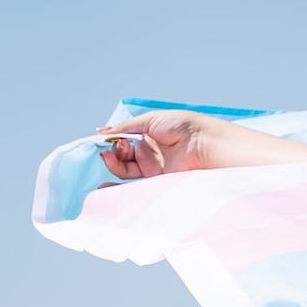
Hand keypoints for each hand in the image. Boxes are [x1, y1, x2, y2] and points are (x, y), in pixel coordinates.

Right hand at [97, 111, 228, 179]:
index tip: (105, 138)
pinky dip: (118, 187)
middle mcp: (149, 151)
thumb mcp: (150, 120)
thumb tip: (102, 131)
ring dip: (114, 163)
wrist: (204, 143)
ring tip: (112, 156)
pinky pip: (134, 184)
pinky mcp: (157, 180)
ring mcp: (153, 166)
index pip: (122, 139)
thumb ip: (126, 127)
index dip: (113, 140)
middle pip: (122, 155)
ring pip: (125, 168)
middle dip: (114, 151)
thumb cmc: (183, 126)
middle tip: (117, 147)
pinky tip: (104, 186)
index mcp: (147, 134)